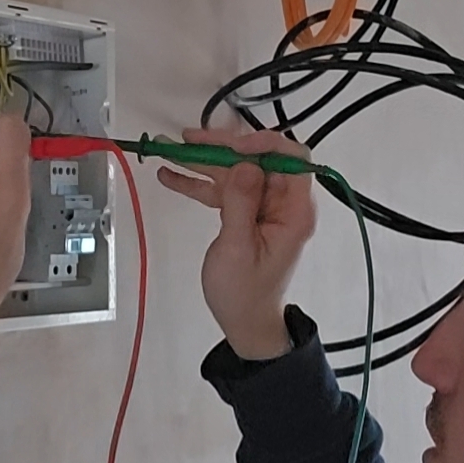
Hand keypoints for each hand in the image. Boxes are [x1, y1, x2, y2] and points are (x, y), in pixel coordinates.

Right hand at [157, 128, 315, 359]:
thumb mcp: (239, 248)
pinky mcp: (244, 213)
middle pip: (257, 160)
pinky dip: (199, 183)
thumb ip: (241, 203)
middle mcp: (282, 203)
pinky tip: (170, 176)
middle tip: (189, 140)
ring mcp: (263, 207)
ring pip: (236, 171)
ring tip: (169, 150)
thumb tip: (244, 164)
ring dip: (204, 161)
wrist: (244, 322)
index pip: (291, 160)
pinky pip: (224, 189)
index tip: (232, 146)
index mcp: (294, 211)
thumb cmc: (244, 292)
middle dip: (223, 147)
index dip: (264, 144)